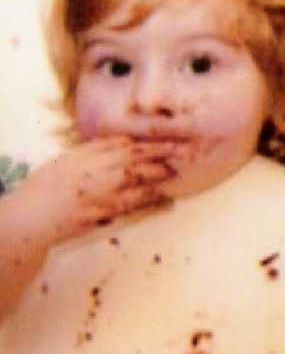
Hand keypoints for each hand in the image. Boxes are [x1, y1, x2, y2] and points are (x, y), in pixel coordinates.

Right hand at [16, 136, 176, 245]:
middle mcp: (96, 170)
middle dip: (158, 154)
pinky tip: (165, 199)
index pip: (122, 144)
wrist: (35, 214)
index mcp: (86, 155)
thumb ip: (94, 150)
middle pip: (134, 158)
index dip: (146, 142)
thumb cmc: (48, 186)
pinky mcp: (105, 211)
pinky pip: (134, 203)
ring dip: (159, 176)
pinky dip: (152, 200)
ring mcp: (102, 191)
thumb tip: (121, 142)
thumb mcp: (67, 160)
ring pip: (138, 180)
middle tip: (180, 151)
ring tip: (175, 173)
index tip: (165, 139)